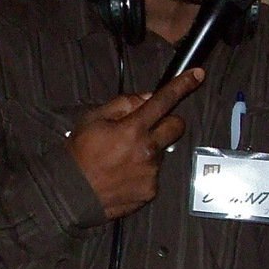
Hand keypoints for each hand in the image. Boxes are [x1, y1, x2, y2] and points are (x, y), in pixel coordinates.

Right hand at [67, 69, 203, 219]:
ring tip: (123, 158)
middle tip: (146, 128)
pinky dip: (144, 171)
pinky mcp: (150, 191)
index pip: (164, 101)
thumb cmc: (79, 154)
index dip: (182, 85)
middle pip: (176, 126)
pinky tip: (124, 174)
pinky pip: (154, 174)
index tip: (198, 75)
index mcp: (133, 128)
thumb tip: (147, 97)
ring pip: (162, 151)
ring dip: (150, 150)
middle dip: (168, 122)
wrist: (70, 193)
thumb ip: (123, 104)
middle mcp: (147, 150)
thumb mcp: (93, 119)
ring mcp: (151, 172)